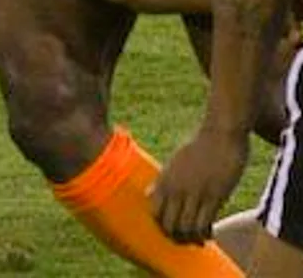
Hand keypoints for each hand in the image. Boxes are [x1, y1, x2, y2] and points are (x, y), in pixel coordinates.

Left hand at [150, 127, 249, 244]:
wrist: (221, 131)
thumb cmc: (200, 144)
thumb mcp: (176, 159)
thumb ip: (163, 179)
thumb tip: (148, 193)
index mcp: (166, 178)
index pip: (155, 212)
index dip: (161, 224)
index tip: (171, 227)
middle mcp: (177, 187)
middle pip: (169, 225)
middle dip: (176, 236)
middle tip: (186, 238)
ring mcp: (195, 192)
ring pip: (187, 229)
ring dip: (192, 238)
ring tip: (199, 238)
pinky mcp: (214, 195)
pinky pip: (205, 224)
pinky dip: (206, 234)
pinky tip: (210, 232)